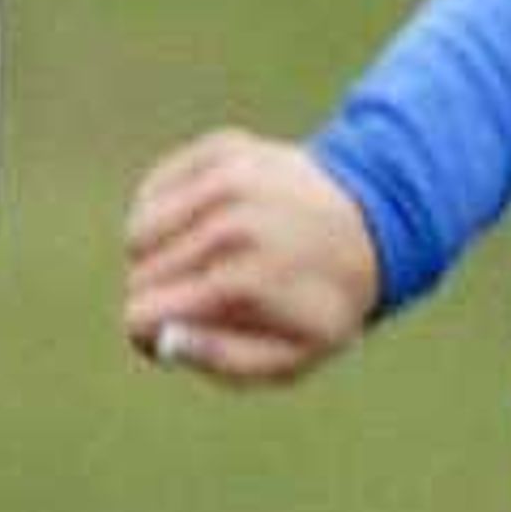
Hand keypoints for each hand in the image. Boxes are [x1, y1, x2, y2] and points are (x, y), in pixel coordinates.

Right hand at [123, 134, 382, 388]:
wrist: (373, 226)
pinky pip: (153, 189)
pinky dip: (167, 212)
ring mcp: (225, 181)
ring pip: (137, 231)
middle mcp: (230, 225)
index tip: (166, 337)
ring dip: (157, 255)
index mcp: (244, 282)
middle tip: (204, 300)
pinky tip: (208, 223)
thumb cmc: (322, 303)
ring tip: (202, 263)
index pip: (142, 313)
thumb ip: (223, 361)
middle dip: (160, 296)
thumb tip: (160, 341)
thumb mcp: (292, 356)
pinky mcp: (221, 151)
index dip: (146, 335)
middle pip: (139, 275)